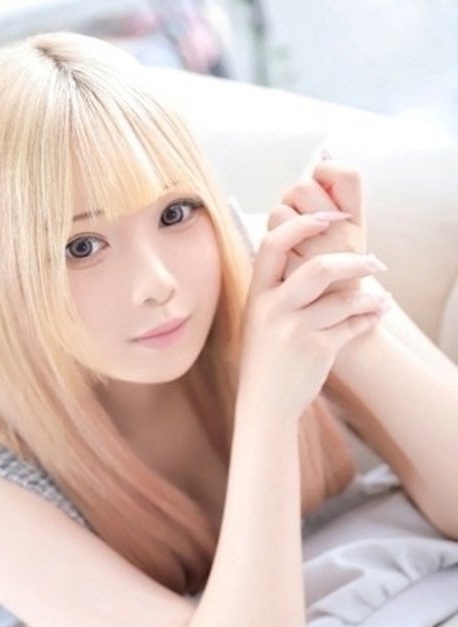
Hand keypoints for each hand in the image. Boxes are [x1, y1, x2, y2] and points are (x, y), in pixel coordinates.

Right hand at [240, 213, 388, 416]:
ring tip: (379, 298)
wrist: (264, 403)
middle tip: (373, 261)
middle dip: (354, 261)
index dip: (302, 224)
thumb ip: (273, 287)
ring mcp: (295, 330)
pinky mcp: (317, 350)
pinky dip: (369, 318)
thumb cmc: (264, 358)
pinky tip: (376, 314)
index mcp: (257, 295)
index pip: (273, 244)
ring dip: (369, 296)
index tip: (327, 216)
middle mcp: (273, 309)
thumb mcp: (256, 318)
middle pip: (319, 268)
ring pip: (343, 299)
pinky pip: (352, 325)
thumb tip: (300, 249)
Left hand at [267, 158, 365, 280]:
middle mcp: (342, 236)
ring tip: (292, 246)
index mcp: (357, 223)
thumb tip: (324, 154)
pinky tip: (283, 264)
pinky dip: (272, 247)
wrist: (336, 331)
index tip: (319, 189)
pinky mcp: (293, 273)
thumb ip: (334, 202)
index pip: (345, 173)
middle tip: (299, 223)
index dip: (326, 171)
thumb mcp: (346, 240)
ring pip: (280, 211)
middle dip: (293, 198)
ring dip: (279, 223)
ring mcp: (318, 254)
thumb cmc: (335, 281)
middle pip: (304, 186)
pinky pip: (269, 240)